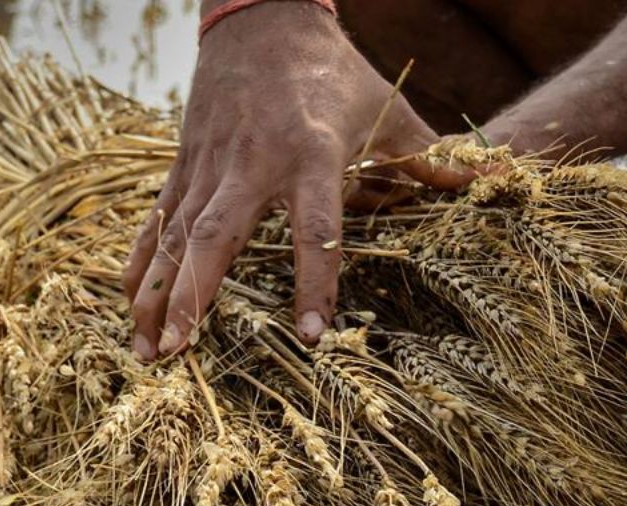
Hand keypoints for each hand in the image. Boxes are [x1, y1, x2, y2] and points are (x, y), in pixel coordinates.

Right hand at [123, 1, 463, 359]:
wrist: (262, 17)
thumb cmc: (333, 73)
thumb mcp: (388, 109)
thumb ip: (432, 158)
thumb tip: (498, 180)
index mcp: (310, 153)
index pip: (314, 225)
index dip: (313, 279)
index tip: (310, 333)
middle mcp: (251, 161)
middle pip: (216, 235)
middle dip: (193, 294)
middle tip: (177, 349)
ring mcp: (209, 164)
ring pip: (175, 235)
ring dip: (156, 294)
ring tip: (145, 351)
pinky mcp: (184, 164)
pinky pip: (157, 221)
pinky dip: (139, 264)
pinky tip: (127, 307)